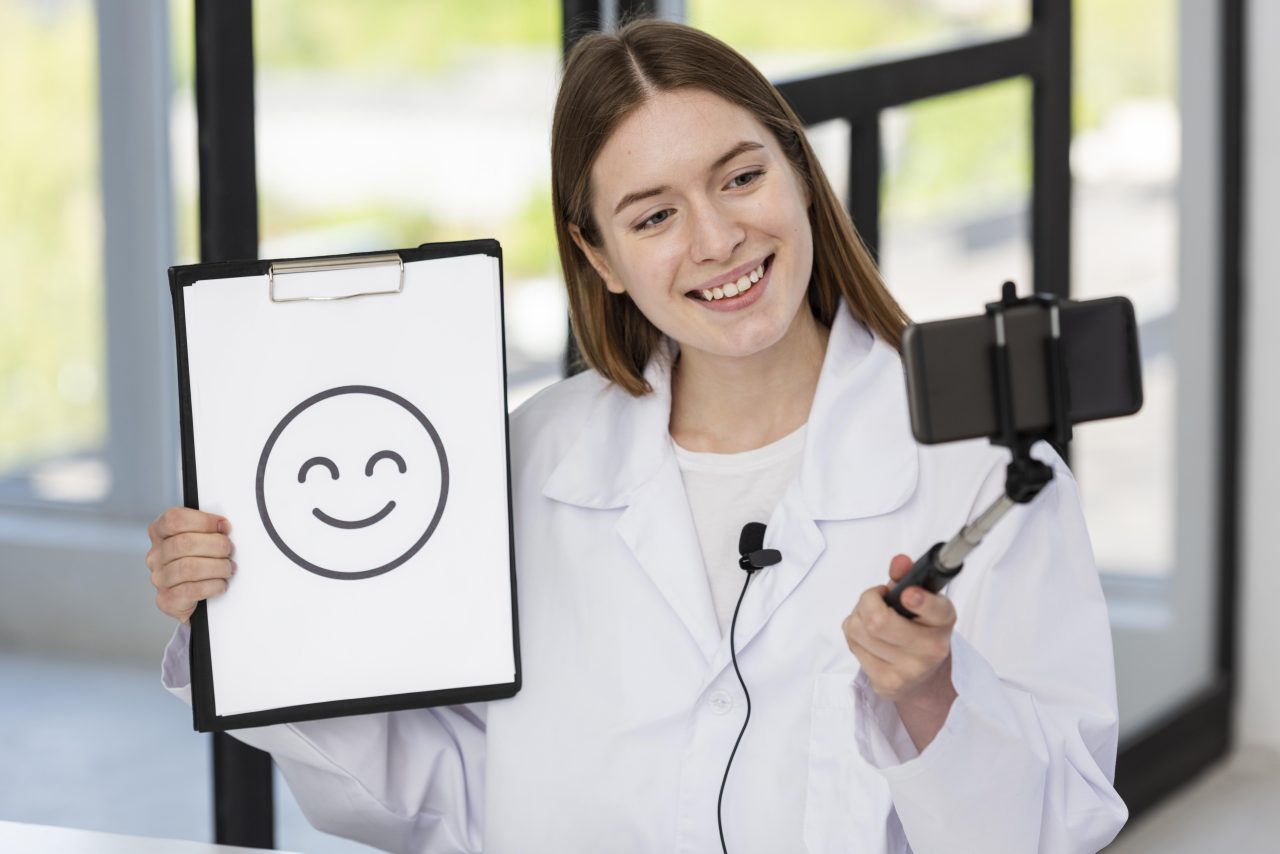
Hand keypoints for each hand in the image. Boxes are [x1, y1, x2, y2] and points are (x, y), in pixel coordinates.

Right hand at [146, 507, 234, 624]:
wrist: (196, 598)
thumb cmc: (201, 561)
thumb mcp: (201, 538)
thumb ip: (208, 528)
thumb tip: (224, 526)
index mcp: (160, 533)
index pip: (174, 519)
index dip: (203, 520)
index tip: (224, 527)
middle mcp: (156, 555)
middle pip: (184, 543)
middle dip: (216, 545)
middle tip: (230, 550)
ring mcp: (159, 578)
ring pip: (188, 568)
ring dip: (217, 567)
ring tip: (228, 568)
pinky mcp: (167, 600)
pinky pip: (191, 590)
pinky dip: (213, 586)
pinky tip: (221, 584)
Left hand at [842, 554, 956, 703]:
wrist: (923, 675)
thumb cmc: (918, 627)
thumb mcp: (919, 598)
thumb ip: (907, 577)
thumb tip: (899, 562)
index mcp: (943, 621)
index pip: (936, 610)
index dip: (921, 601)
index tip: (909, 594)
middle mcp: (930, 649)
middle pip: (877, 620)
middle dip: (867, 600)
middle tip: (876, 597)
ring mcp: (908, 670)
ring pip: (858, 630)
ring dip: (857, 616)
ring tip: (871, 616)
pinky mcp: (886, 684)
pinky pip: (853, 645)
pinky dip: (854, 634)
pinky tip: (869, 637)